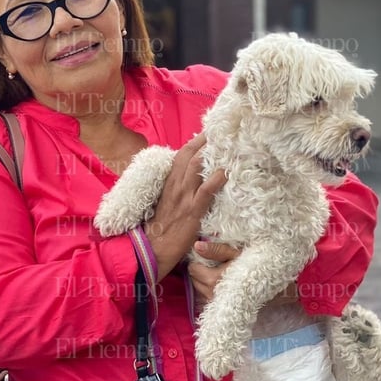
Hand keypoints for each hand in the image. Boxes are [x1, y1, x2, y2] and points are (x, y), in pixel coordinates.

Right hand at [145, 135, 226, 279]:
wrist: (151, 249)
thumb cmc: (160, 228)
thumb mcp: (165, 202)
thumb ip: (177, 188)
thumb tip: (192, 179)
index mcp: (169, 182)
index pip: (182, 154)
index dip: (197, 141)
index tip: (211, 132)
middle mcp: (175, 185)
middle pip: (190, 154)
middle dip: (206, 140)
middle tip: (223, 130)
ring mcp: (183, 197)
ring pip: (196, 167)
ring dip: (212, 153)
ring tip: (229, 143)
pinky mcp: (192, 212)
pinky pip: (204, 192)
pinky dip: (216, 180)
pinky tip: (226, 172)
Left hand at [190, 241, 297, 305]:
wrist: (275, 289)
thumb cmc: (257, 266)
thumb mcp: (238, 253)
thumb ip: (216, 250)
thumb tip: (196, 245)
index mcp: (212, 279)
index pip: (192, 268)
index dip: (199, 259)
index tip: (208, 254)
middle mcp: (210, 294)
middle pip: (194, 278)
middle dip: (201, 269)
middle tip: (215, 261)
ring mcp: (215, 302)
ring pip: (199, 288)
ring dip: (204, 279)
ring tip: (220, 271)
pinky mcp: (221, 308)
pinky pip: (207, 296)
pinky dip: (210, 289)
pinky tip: (223, 282)